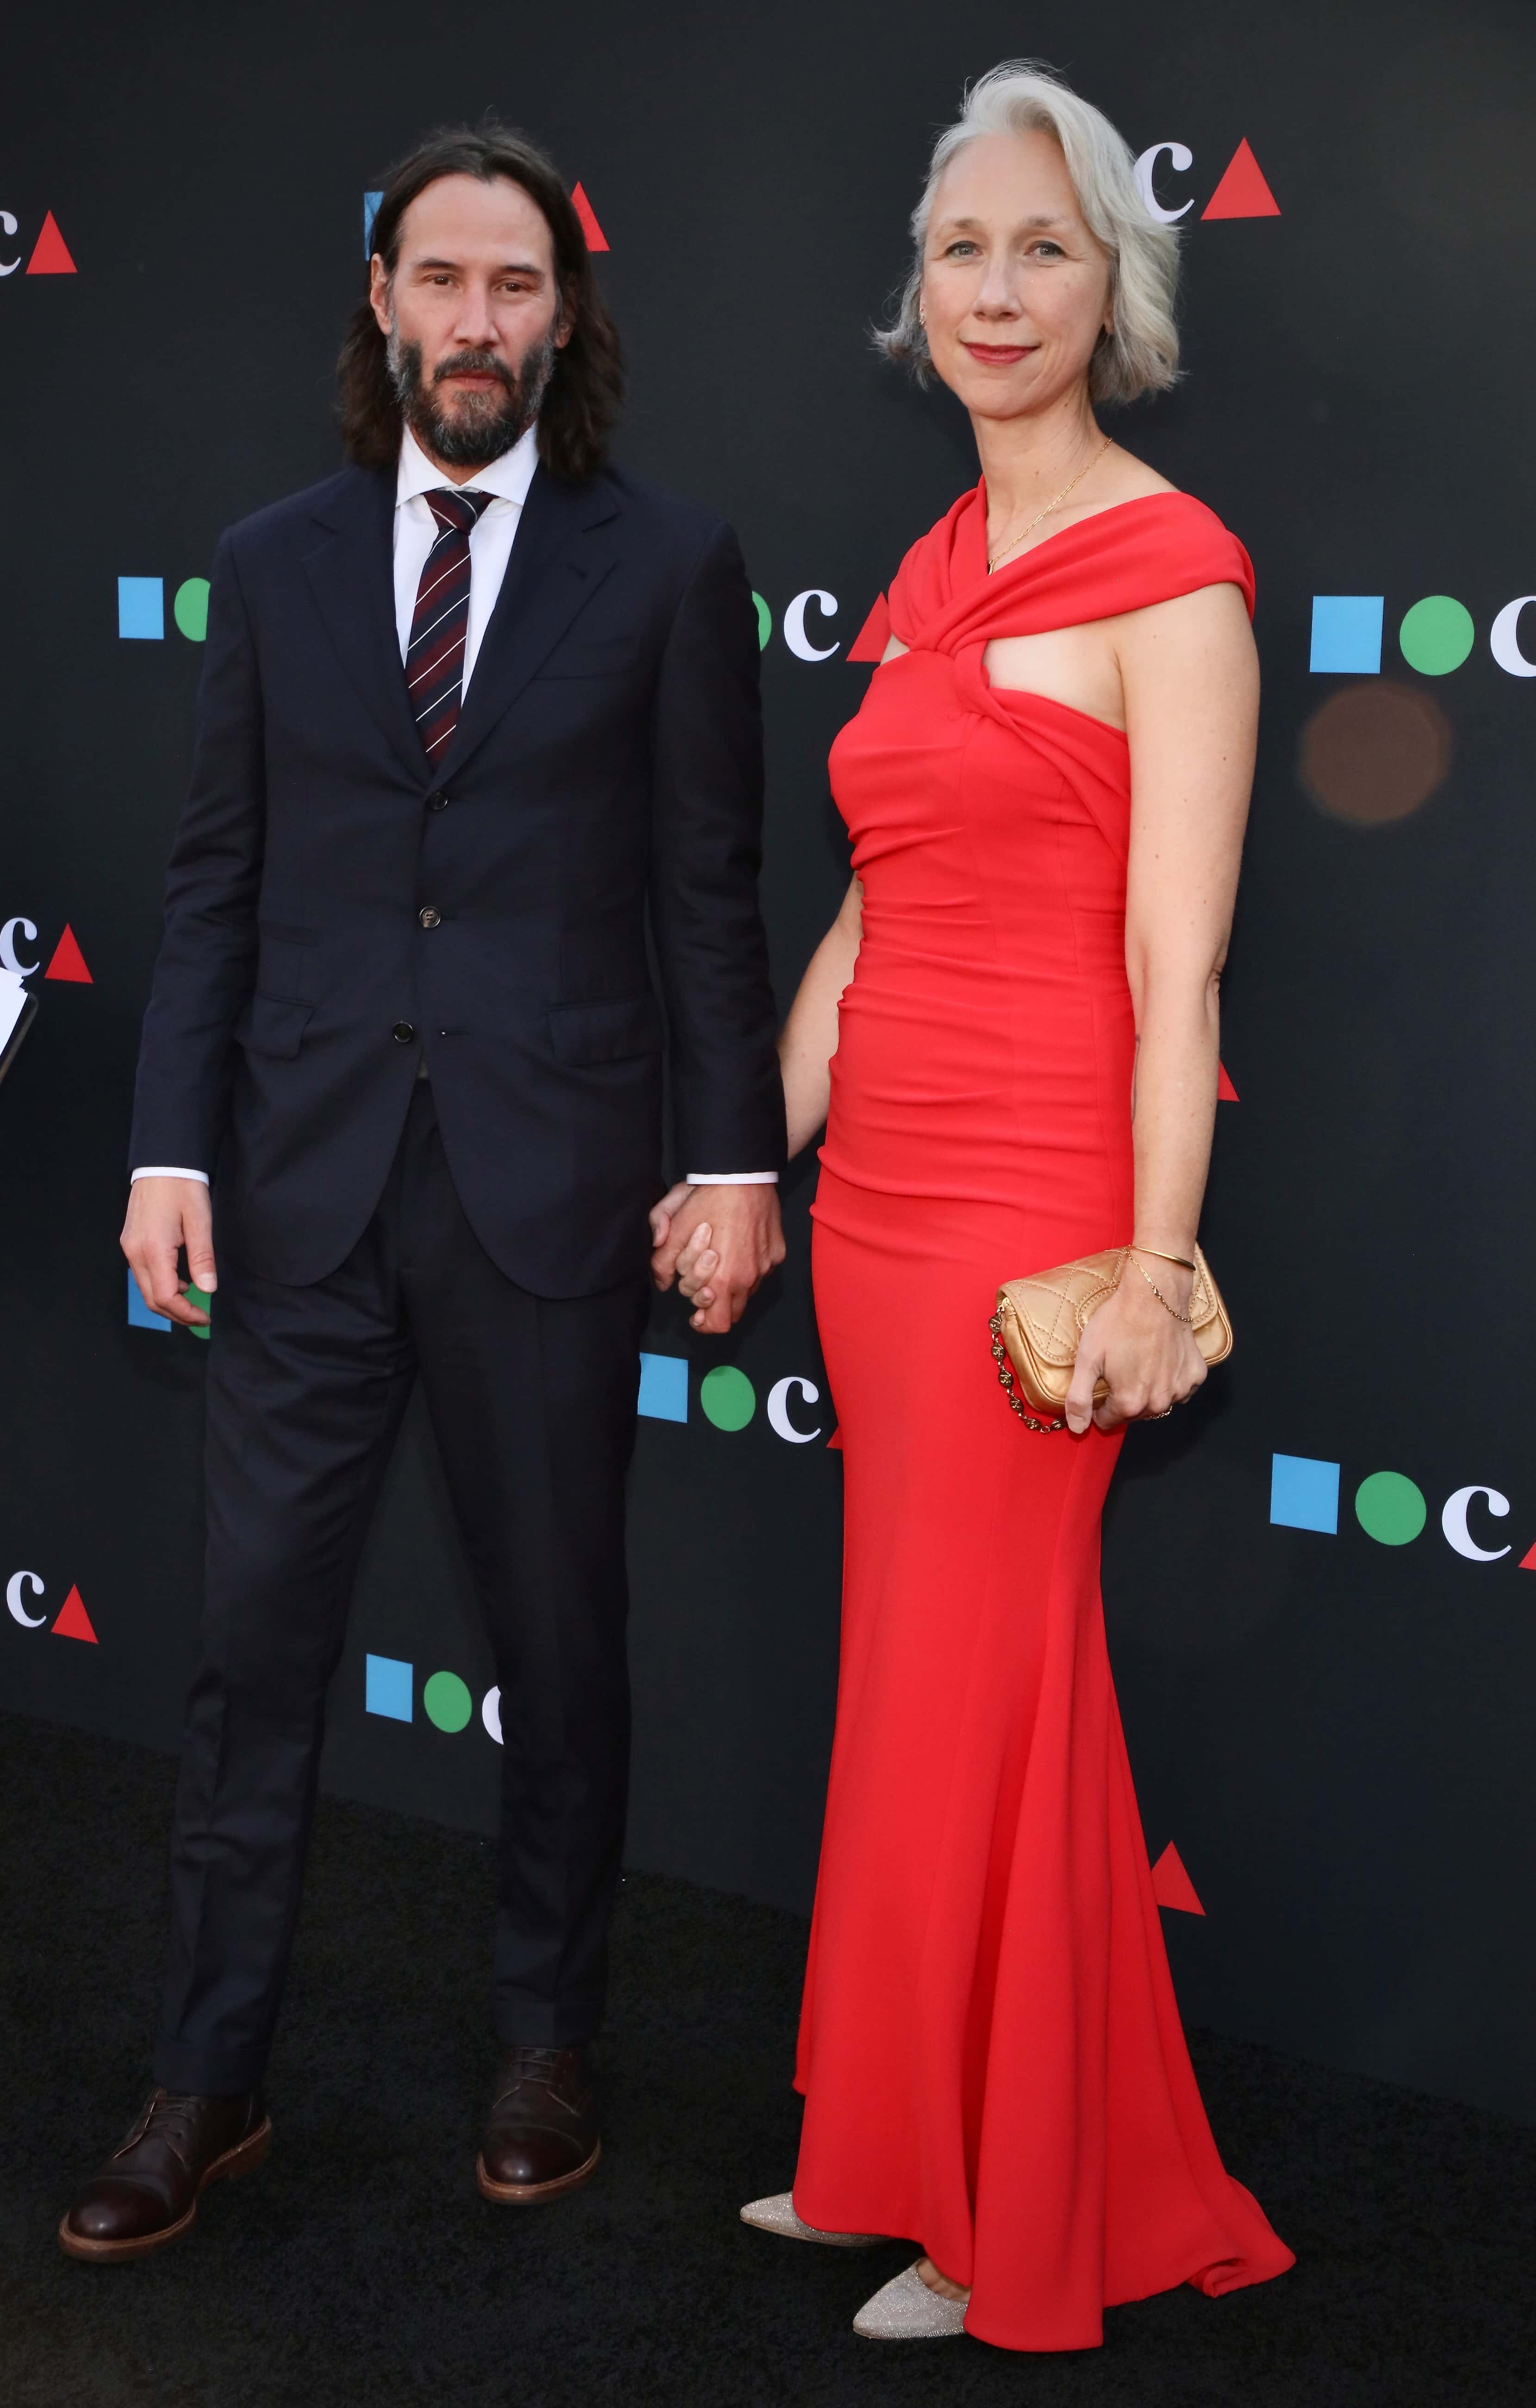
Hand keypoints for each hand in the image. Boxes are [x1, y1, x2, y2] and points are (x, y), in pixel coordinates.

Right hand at [121, 1177, 216, 1328]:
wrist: (162, 1163)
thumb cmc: (183, 1188)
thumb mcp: (200, 1221)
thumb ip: (202, 1258)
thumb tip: (207, 1289)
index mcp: (153, 1249)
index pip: (165, 1297)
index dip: (185, 1313)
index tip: (205, 1317)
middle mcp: (135, 1252)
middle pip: (151, 1299)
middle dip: (176, 1314)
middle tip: (201, 1316)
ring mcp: (129, 1248)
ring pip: (145, 1288)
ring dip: (168, 1301)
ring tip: (194, 1300)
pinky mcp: (130, 1242)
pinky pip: (142, 1274)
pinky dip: (161, 1285)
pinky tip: (180, 1280)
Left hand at [654, 1185, 784, 1334]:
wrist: (744, 1173)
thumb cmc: (707, 1199)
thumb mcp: (675, 1227)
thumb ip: (663, 1261)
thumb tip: (662, 1283)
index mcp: (724, 1279)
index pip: (718, 1324)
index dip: (704, 1323)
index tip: (696, 1314)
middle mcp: (750, 1278)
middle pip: (733, 1314)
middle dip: (715, 1305)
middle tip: (704, 1287)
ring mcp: (767, 1266)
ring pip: (747, 1294)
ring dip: (732, 1288)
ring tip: (720, 1266)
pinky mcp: (777, 1253)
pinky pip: (761, 1273)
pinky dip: (747, 1270)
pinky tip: (738, 1249)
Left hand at [1064, 1254, 1205, 1434]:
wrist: (1154, 1294)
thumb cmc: (1119, 1322)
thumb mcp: (1087, 1359)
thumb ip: (1079, 1398)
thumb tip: (1077, 1428)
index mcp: (1130, 1402)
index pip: (1108, 1420)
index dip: (1099, 1405)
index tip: (1099, 1385)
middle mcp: (1158, 1402)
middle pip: (1133, 1413)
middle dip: (1123, 1398)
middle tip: (1117, 1369)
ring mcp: (1180, 1389)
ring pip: (1157, 1402)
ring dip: (1147, 1391)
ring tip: (1138, 1363)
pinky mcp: (1195, 1375)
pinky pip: (1179, 1388)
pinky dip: (1170, 1380)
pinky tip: (1160, 1361)